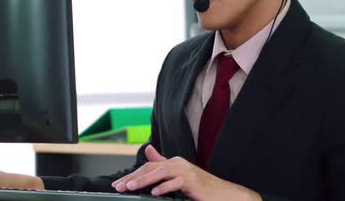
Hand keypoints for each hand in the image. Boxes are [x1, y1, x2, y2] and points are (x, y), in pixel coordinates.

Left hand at [111, 145, 260, 200]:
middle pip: (151, 168)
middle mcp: (178, 163)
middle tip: (119, 186)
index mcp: (173, 162)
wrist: (226, 194)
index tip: (119, 184)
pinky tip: (155, 193)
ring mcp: (186, 171)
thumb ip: (162, 163)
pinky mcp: (193, 181)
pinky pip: (176, 183)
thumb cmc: (202, 187)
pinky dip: (164, 187)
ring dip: (143, 181)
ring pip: (160, 173)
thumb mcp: (179, 175)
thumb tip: (148, 150)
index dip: (132, 175)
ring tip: (130, 187)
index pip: (148, 167)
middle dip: (133, 177)